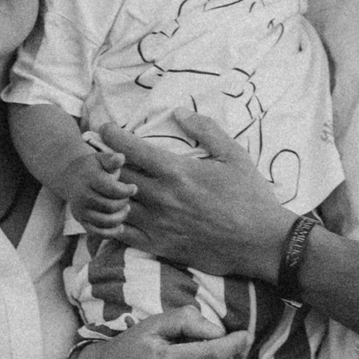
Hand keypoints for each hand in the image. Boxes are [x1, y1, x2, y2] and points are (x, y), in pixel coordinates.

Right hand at [60, 148, 134, 235]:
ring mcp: (80, 210)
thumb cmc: (93, 167)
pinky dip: (111, 233)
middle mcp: (82, 196)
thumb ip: (112, 159)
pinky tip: (120, 226)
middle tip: (127, 198)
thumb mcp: (101, 159)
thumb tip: (120, 158)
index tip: (133, 188)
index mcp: (89, 179)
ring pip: (105, 221)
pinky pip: (97, 233)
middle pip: (110, 206)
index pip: (111, 189)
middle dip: (123, 203)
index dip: (126, 191)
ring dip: (120, 217)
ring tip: (126, 209)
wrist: (71, 177)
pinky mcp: (81, 221)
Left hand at [102, 114, 293, 279]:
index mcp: (177, 172)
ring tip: (101, 182)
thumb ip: (206, 130)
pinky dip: (108, 221)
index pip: (131, 149)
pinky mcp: (158, 246)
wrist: (261, 242)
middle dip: (103, 161)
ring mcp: (157, 224)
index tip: (104, 129)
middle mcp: (161, 197)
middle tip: (97, 152)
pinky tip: (107, 212)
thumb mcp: (234, 155)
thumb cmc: (251, 197)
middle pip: (116, 175)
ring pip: (114, 203)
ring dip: (104, 190)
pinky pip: (121, 234)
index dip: (112, 135)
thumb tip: (179, 112)